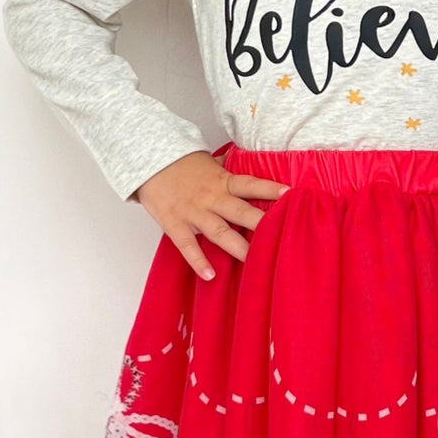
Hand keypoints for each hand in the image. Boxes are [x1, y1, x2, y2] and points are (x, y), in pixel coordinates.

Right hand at [131, 151, 289, 279]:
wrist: (146, 161)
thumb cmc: (181, 163)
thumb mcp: (209, 162)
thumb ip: (229, 170)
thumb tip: (252, 166)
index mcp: (221, 180)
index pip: (250, 184)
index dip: (269, 188)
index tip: (290, 195)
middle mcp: (211, 197)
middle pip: (240, 211)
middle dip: (261, 223)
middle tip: (282, 234)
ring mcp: (193, 212)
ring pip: (218, 231)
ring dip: (237, 247)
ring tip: (254, 261)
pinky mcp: (174, 224)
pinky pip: (187, 245)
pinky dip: (198, 261)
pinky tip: (210, 276)